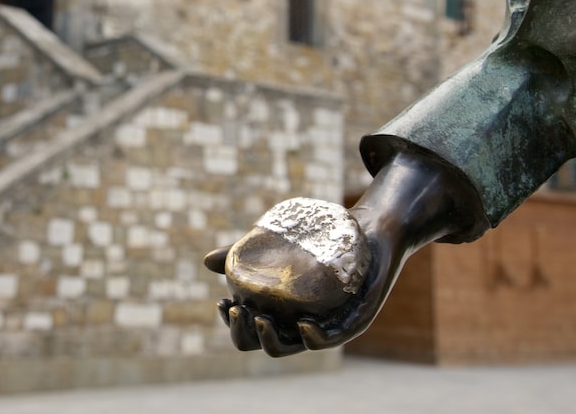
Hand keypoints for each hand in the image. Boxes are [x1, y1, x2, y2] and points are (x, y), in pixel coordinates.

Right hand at [204, 223, 400, 356]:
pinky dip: (313, 338)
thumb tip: (207, 261)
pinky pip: (333, 338)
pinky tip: (302, 326)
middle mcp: (303, 323)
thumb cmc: (322, 240)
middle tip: (237, 309)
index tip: (223, 302)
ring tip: (260, 319)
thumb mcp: (279, 245)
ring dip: (271, 340)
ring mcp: (329, 324)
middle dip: (245, 334)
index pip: (252, 331)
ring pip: (294, 346)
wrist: (369, 229)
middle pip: (267, 344)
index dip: (234, 326)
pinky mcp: (355, 320)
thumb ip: (244, 254)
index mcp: (284, 312)